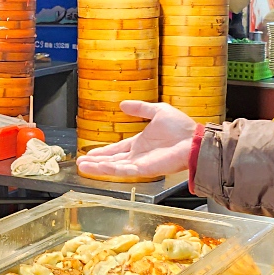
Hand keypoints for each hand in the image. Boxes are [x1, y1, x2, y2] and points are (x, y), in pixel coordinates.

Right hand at [76, 101, 195, 178]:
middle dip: (96, 162)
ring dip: (97, 168)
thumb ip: (140, 108)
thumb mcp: (157, 111)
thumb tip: (123, 104)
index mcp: (140, 143)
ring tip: (82, 167)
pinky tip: (98, 167)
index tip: (90, 154)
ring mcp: (140, 163)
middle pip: (112, 160)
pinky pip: (123, 170)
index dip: (104, 152)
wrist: (193, 139)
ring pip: (114, 167)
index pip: (117, 149)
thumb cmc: (181, 127)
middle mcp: (138, 155)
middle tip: (80, 163)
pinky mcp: (144, 169)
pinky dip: (109, 170)